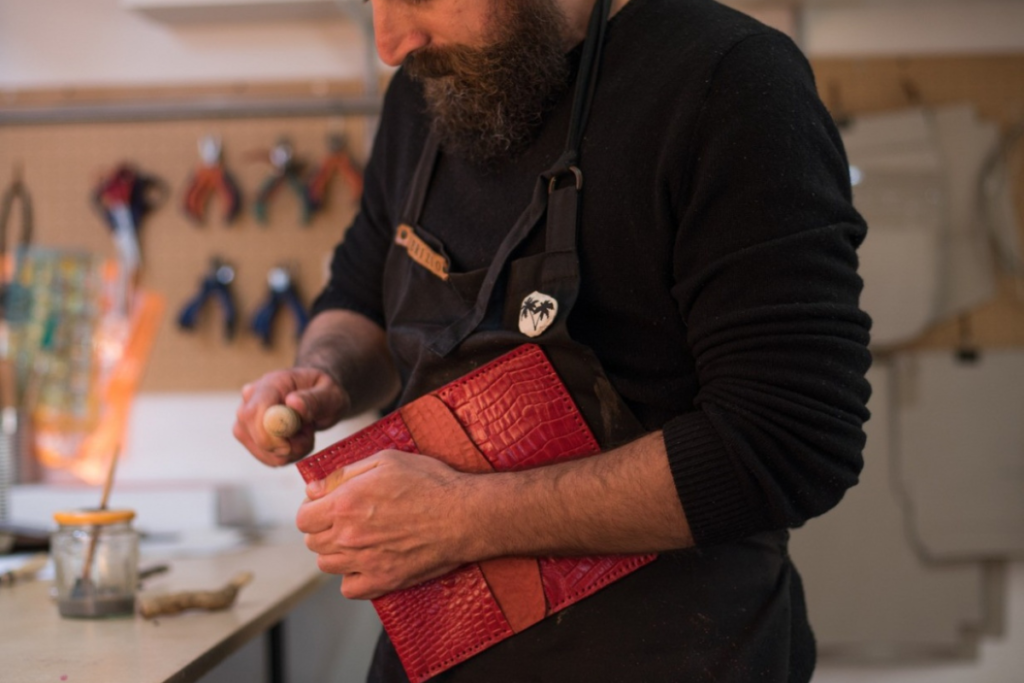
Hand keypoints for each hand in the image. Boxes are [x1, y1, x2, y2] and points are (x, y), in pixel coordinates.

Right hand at [233, 367, 347, 466]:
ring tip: (305, 433)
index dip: (268, 434)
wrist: (319, 396)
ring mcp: (246, 418)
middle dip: (284, 446)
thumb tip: (293, 403)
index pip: (253, 412)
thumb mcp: (330, 393)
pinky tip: (297, 441)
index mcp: (271, 383)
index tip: (290, 445)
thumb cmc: (324, 392)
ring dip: (289, 452)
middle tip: (308, 434)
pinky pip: (266, 457)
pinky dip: (286, 456)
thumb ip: (314, 399)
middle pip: (250, 433)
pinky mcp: (250, 436)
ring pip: (260, 449)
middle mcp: (251, 399)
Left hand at [296, 450, 474, 598]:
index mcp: (345, 504)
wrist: (465, 515)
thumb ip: (343, 474)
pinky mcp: (384, 581)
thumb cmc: (430, 482)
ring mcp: (365, 562)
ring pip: (327, 566)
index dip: (312, 510)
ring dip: (335, 553)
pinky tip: (367, 562)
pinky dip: (352, 578)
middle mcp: (349, 536)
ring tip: (357, 540)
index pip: (303, 518)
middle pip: (312, 542)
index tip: (326, 505)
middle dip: (323, 529)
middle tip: (346, 519)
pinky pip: (349, 589)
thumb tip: (313, 489)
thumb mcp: (386, 460)